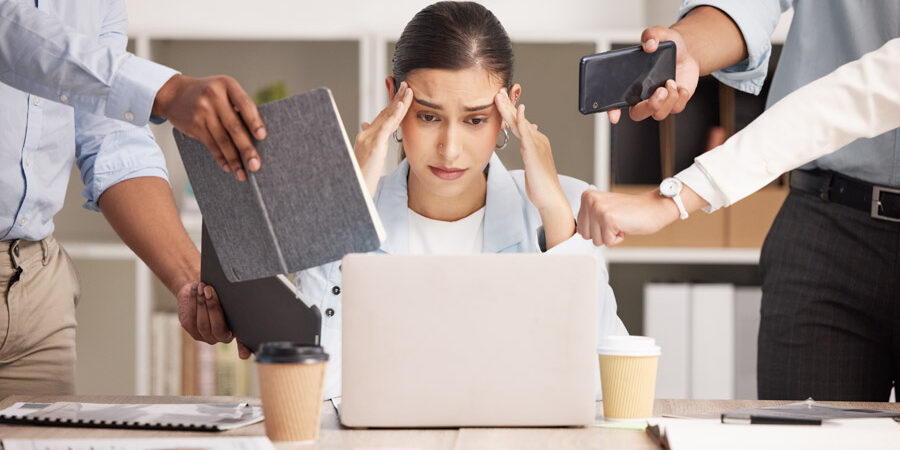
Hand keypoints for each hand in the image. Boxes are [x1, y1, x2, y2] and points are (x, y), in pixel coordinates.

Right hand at [153, 74, 265, 181]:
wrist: (174, 94)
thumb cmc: (208, 94)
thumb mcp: (223, 91)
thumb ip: (239, 107)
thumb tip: (257, 138)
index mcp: (228, 85)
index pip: (245, 104)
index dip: (254, 121)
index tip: (262, 136)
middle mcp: (215, 96)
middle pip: (234, 126)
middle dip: (246, 148)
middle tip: (255, 165)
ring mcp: (202, 111)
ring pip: (222, 139)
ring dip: (234, 160)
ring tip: (243, 174)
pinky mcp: (194, 124)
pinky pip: (211, 145)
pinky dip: (221, 158)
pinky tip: (228, 167)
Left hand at [177, 281, 250, 359]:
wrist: (200, 287)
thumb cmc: (219, 293)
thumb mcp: (230, 300)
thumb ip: (237, 307)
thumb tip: (256, 306)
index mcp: (234, 332)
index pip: (242, 342)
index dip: (243, 349)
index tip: (245, 355)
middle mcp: (219, 338)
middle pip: (216, 327)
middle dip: (213, 307)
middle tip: (211, 290)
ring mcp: (203, 335)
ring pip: (202, 323)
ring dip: (201, 303)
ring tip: (203, 286)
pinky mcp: (189, 327)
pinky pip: (191, 317)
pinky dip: (193, 301)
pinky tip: (195, 289)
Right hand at [354, 81, 412, 196]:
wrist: (351, 191)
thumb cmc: (360, 178)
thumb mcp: (366, 157)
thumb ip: (370, 141)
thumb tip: (365, 124)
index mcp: (367, 137)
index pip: (382, 117)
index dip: (392, 104)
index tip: (401, 93)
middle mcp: (366, 135)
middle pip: (385, 113)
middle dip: (397, 98)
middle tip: (407, 85)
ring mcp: (369, 139)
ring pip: (386, 116)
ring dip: (399, 101)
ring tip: (408, 90)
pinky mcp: (373, 146)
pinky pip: (386, 127)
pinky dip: (394, 115)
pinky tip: (402, 105)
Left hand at [494, 88, 573, 247]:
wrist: (550, 198)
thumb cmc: (541, 185)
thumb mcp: (532, 164)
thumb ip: (528, 150)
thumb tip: (526, 138)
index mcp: (535, 142)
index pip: (519, 123)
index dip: (509, 110)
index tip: (499, 99)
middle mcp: (537, 140)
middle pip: (519, 119)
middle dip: (508, 104)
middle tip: (497, 90)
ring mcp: (537, 145)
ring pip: (520, 123)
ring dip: (509, 108)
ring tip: (500, 96)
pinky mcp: (535, 152)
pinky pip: (527, 134)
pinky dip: (522, 121)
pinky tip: (518, 110)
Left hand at [577, 189, 679, 245]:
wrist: (653, 208)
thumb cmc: (631, 212)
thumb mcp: (603, 209)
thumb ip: (589, 217)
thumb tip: (577, 232)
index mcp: (586, 197)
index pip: (580, 227)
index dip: (596, 229)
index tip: (608, 219)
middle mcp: (590, 200)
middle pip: (586, 235)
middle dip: (602, 234)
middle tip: (615, 221)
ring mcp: (598, 209)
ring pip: (596, 240)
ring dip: (610, 236)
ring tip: (620, 222)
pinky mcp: (608, 219)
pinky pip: (608, 242)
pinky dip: (618, 239)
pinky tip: (624, 226)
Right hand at [608, 26, 698, 123]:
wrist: (686, 53)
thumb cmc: (668, 48)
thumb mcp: (659, 34)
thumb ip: (652, 35)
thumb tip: (650, 44)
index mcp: (630, 84)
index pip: (615, 102)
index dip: (612, 111)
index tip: (614, 116)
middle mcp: (642, 97)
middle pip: (638, 114)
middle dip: (650, 106)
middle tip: (659, 91)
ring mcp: (658, 102)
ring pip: (658, 114)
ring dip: (667, 100)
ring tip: (671, 82)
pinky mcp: (674, 103)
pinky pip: (676, 108)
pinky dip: (680, 97)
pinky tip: (680, 86)